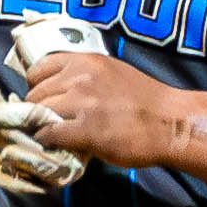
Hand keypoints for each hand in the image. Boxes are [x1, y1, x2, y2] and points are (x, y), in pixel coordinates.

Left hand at [15, 50, 185, 169]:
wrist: (171, 123)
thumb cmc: (147, 102)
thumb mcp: (112, 73)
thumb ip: (84, 77)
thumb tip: (59, 90)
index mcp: (86, 60)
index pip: (39, 67)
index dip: (37, 85)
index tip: (43, 98)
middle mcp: (80, 76)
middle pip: (35, 92)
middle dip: (35, 109)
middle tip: (45, 122)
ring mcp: (82, 102)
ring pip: (37, 112)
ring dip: (38, 126)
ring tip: (49, 135)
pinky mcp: (85, 129)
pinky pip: (49, 134)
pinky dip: (46, 142)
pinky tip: (54, 146)